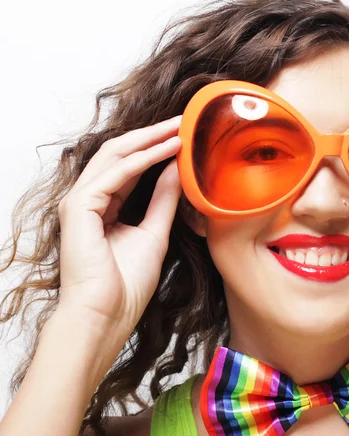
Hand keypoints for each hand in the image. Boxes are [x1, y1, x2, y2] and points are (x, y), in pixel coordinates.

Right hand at [57, 115, 182, 338]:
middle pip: (120, 154)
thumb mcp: (154, 233)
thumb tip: (176, 171)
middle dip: (152, 135)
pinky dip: (143, 160)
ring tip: (178, 128)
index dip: (155, 148)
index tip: (183, 137)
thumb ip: (163, 200)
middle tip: (182, 121)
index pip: (129, 166)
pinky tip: (167, 149)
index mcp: (103, 206)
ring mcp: (80, 201)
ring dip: (149, 140)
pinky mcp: (79, 207)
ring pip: (115, 156)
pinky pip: (115, 174)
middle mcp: (88, 199)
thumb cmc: (127, 284)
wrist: (106, 314)